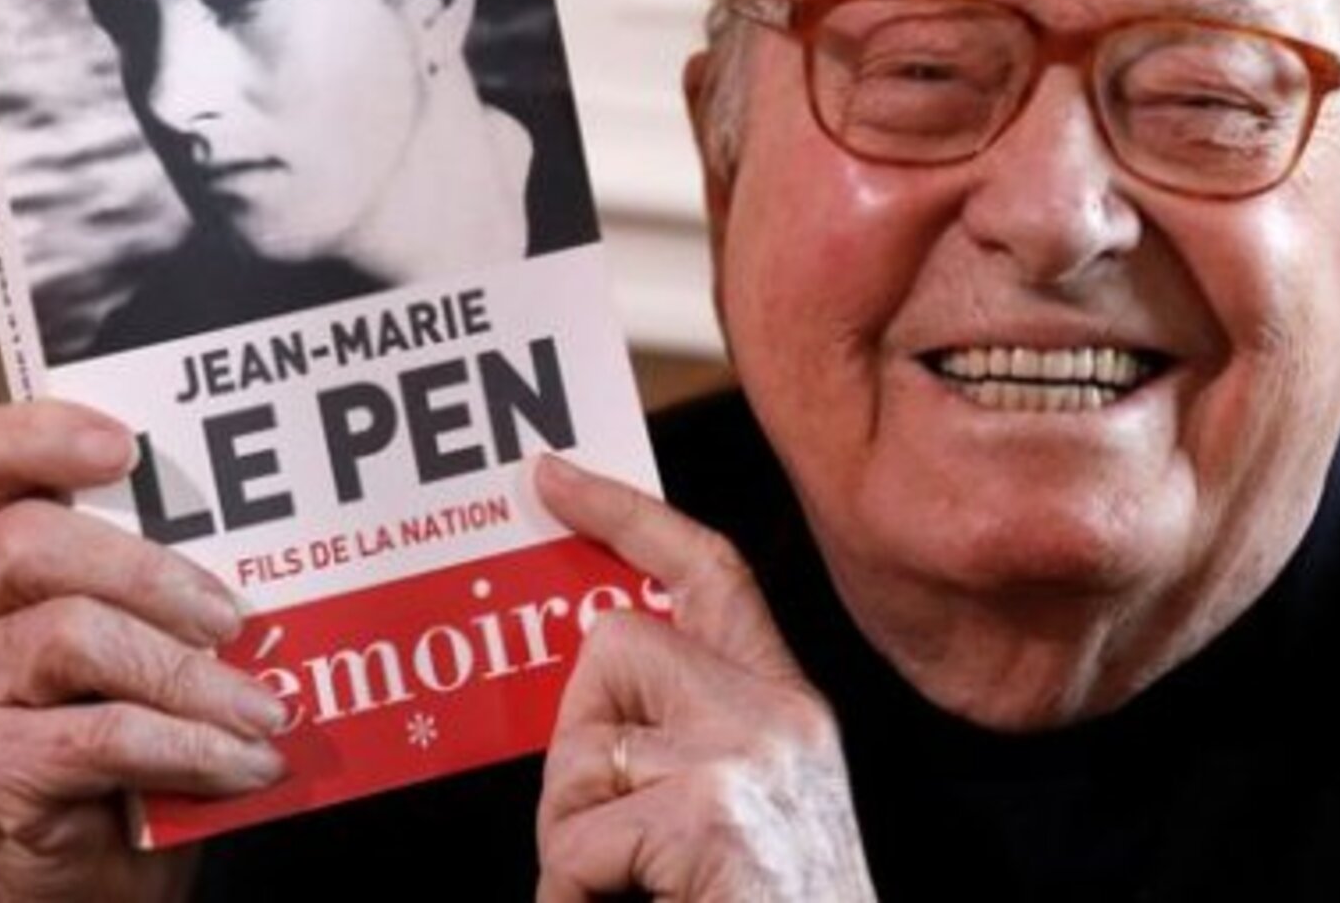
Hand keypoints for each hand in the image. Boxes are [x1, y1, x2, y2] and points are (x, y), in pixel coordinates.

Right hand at [0, 400, 288, 902]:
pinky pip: (96, 736)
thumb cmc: (132, 711)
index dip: (35, 433)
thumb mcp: (151, 624)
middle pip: (31, 541)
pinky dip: (188, 746)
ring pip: (72, 637)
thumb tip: (284, 536)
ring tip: (266, 709)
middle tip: (235, 617)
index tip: (125, 445)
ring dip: (189, 674)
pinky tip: (247, 761)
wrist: (98, 853)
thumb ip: (172, 566)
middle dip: (151, 571)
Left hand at [533, 456, 874, 902]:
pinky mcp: (715, 814)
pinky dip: (575, 892)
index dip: (626, 512)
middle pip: (615, 641)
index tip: (551, 477)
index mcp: (788, 711)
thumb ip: (683, 745)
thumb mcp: (739, 815)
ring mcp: (753, 758)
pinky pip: (579, 836)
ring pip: (585, 748)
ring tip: (622, 896)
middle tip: (597, 844)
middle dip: (573, 745)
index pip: (711, 571)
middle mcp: (782, 716)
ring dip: (570, 840)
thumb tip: (588, 715)